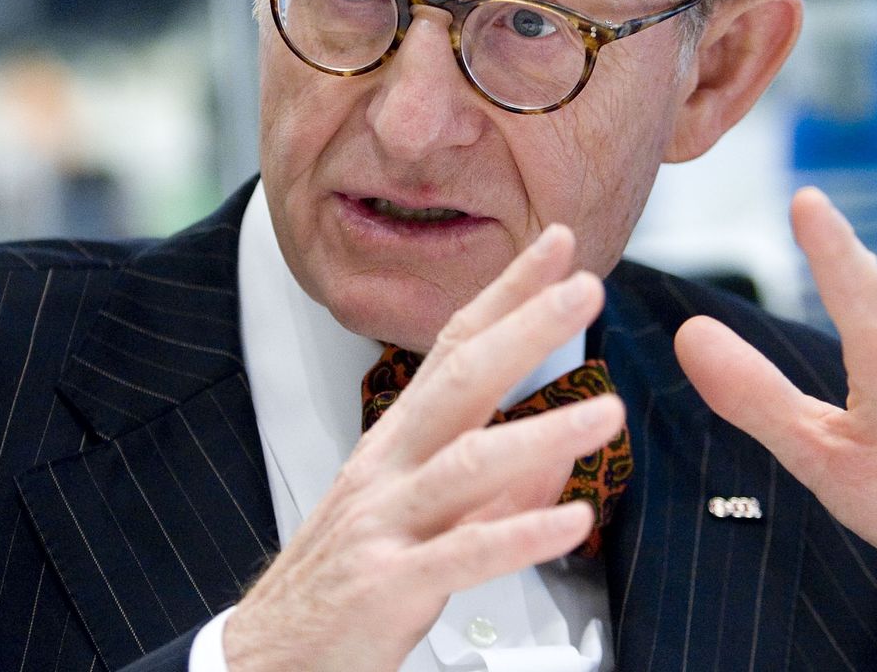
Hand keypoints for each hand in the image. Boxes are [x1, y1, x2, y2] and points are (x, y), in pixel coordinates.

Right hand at [222, 225, 624, 670]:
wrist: (266, 657)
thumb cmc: (346, 583)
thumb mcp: (422, 519)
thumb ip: (495, 487)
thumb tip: (559, 455)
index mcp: (400, 443)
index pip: (457, 346)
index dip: (508, 291)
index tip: (560, 245)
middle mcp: (391, 468)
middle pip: (460, 380)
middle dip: (525, 327)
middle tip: (587, 288)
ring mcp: (386, 522)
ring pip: (468, 463)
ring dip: (544, 433)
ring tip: (609, 413)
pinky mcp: (387, 585)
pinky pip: (461, 555)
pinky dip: (519, 536)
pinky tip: (574, 523)